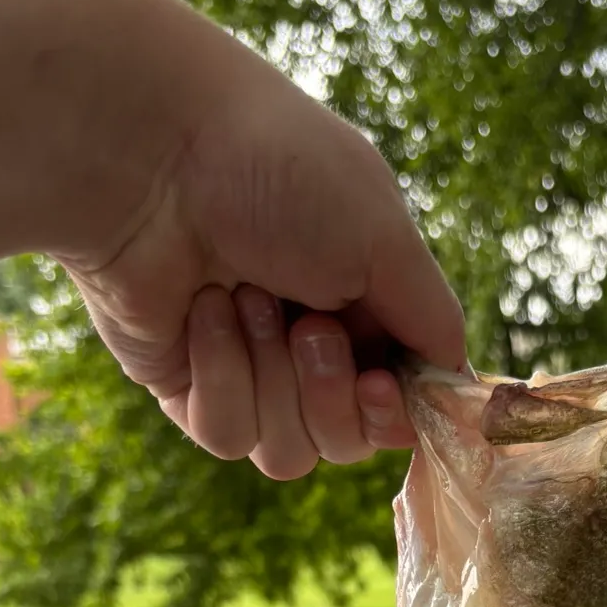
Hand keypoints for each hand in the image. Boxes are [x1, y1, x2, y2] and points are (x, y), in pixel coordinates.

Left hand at [61, 13, 463, 479]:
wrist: (151, 155)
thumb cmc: (276, 171)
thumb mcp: (386, 237)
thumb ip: (432, 321)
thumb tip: (455, 385)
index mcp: (365, 303)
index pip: (399, 402)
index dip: (394, 412)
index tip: (379, 383)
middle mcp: (309, 343)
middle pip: (348, 441)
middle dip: (330, 392)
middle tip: (308, 324)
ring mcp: (246, 370)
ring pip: (289, 452)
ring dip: (274, 379)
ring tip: (245, 298)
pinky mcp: (184, 387)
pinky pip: (227, 435)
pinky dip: (221, 376)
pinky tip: (202, 312)